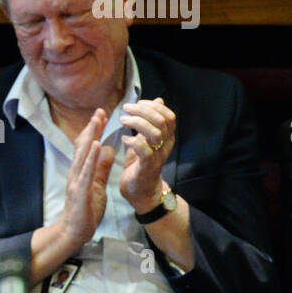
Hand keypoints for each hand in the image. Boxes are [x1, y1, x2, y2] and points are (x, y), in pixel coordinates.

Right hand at [59, 109, 115, 251]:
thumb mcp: (97, 186)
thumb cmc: (85, 210)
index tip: (102, 115)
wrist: (74, 231)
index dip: (94, 130)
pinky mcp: (80, 190)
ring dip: (90, 136)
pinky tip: (96, 144)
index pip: (87, 146)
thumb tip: (107, 150)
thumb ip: (101, 168)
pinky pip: (86, 170)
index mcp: (81, 171)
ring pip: (83, 154)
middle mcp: (76, 172)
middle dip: (92, 128)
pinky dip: (91, 156)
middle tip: (100, 110)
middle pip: (83, 146)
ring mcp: (76, 180)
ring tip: (97, 121)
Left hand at [119, 97, 175, 211]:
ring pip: (155, 133)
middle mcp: (166, 145)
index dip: (153, 106)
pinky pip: (144, 150)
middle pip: (162, 121)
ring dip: (136, 123)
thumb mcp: (146, 138)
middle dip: (143, 111)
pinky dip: (132, 141)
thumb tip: (158, 100)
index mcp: (167, 137)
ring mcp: (158, 156)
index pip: (168, 115)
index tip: (137, 103)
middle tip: (126, 110)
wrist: (141, 191)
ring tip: (122, 121)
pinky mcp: (147, 167)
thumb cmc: (141, 163)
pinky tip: (124, 140)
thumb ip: (151, 121)